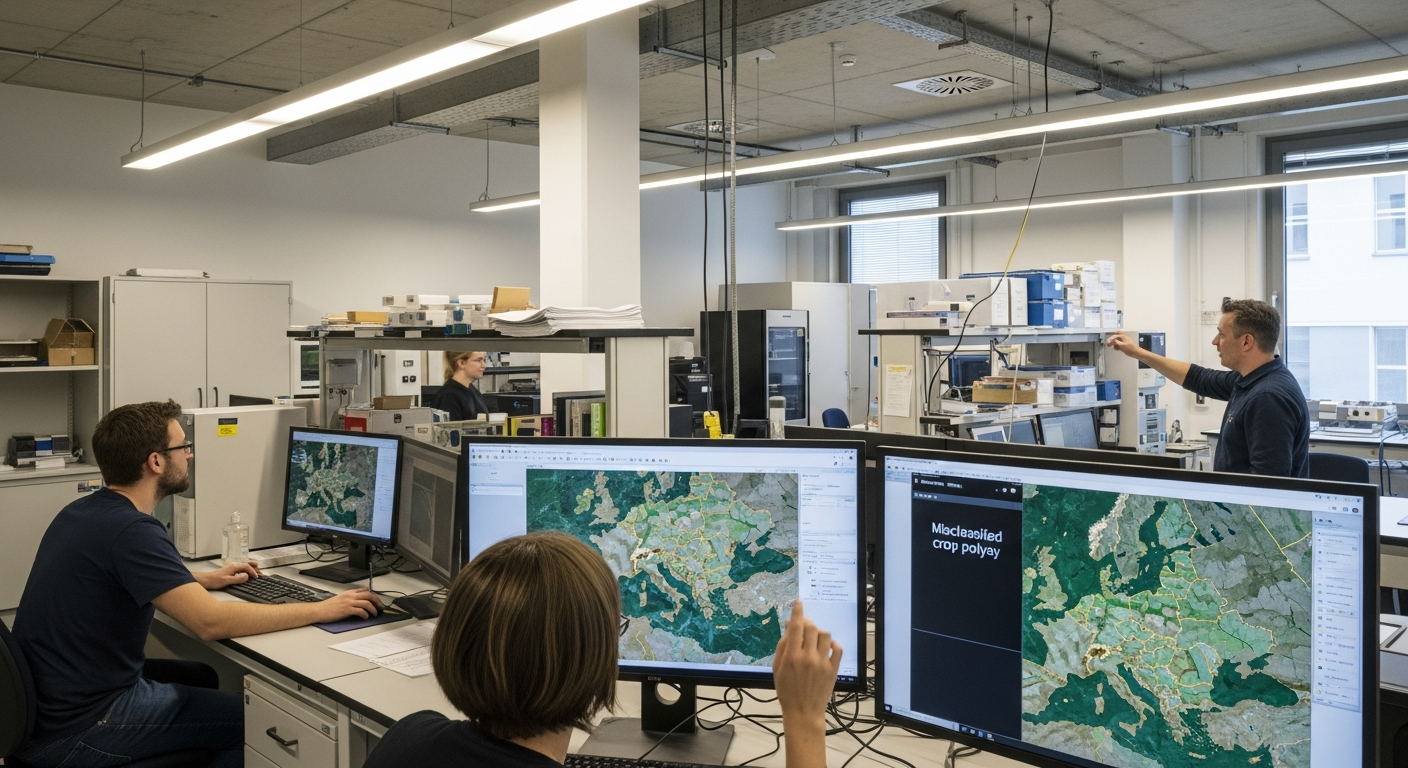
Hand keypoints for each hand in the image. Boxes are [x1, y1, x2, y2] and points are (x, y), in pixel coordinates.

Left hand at [199, 561, 261, 589]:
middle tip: (261, 573)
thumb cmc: (215, 580)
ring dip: (251, 569)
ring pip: (245, 566)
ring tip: (257, 572)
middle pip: (247, 564)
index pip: (247, 567)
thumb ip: (238, 579)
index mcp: (234, 566)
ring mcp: (232, 567)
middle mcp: (234, 565)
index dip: (253, 571)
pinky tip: (248, 574)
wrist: (206, 580)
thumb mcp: (227, 581)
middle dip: (255, 568)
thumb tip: (247, 576)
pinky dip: (247, 571)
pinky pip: (242, 569)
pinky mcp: (231, 571)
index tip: (257, 577)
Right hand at [315, 588, 383, 622]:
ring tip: (374, 614)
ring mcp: (349, 602)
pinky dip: (365, 614)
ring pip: (367, 603)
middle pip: (369, 595)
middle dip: (377, 600)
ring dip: (373, 609)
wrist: (319, 610)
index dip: (373, 595)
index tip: (376, 600)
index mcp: (349, 593)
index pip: (364, 590)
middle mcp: (350, 596)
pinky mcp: (347, 610)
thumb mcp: (340, 598)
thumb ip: (349, 598)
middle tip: (380, 606)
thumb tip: (359, 602)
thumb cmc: (328, 606)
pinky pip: (360, 611)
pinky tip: (366, 617)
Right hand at [774, 600, 841, 724]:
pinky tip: (828, 647)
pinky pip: (838, 648)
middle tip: (804, 626)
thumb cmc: (787, 690)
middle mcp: (808, 657)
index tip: (798, 602)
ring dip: (819, 633)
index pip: (795, 627)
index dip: (797, 612)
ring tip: (814, 639)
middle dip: (807, 623)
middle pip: (812, 628)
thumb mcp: (777, 668)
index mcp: (792, 657)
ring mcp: (823, 663)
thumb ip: (783, 646)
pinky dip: (834, 644)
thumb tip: (788, 627)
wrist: (803, 711)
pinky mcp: (834, 669)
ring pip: (826, 635)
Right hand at [1105, 329, 1141, 357]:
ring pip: (1117, 341)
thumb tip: (1111, 340)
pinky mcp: (1124, 344)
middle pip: (1115, 337)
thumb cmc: (1130, 349)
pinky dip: (1117, 346)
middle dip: (1112, 341)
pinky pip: (1119, 344)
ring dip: (1115, 344)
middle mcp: (1123, 337)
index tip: (1108, 343)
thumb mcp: (1121, 345)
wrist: (1136, 352)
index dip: (1111, 338)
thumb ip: (1115, 342)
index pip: (1114, 335)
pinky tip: (1118, 349)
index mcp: (1123, 336)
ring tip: (1116, 348)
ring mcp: (1124, 340)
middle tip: (1109, 345)